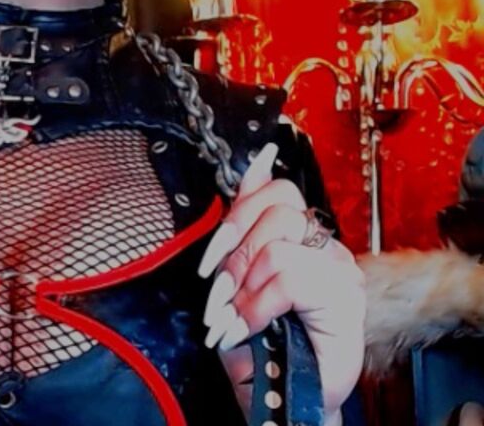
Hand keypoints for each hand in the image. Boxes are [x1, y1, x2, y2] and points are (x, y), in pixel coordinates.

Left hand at [199, 143, 364, 417]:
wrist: (277, 396)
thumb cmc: (258, 341)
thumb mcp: (237, 277)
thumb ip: (246, 224)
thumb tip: (256, 161)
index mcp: (302, 236)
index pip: (278, 190)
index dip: (238, 214)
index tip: (211, 258)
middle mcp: (326, 248)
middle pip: (278, 211)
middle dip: (234, 252)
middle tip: (217, 294)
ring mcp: (340, 272)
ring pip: (278, 248)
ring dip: (243, 287)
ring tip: (232, 317)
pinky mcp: (345, 300)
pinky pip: (289, 281)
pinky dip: (258, 306)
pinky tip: (247, 328)